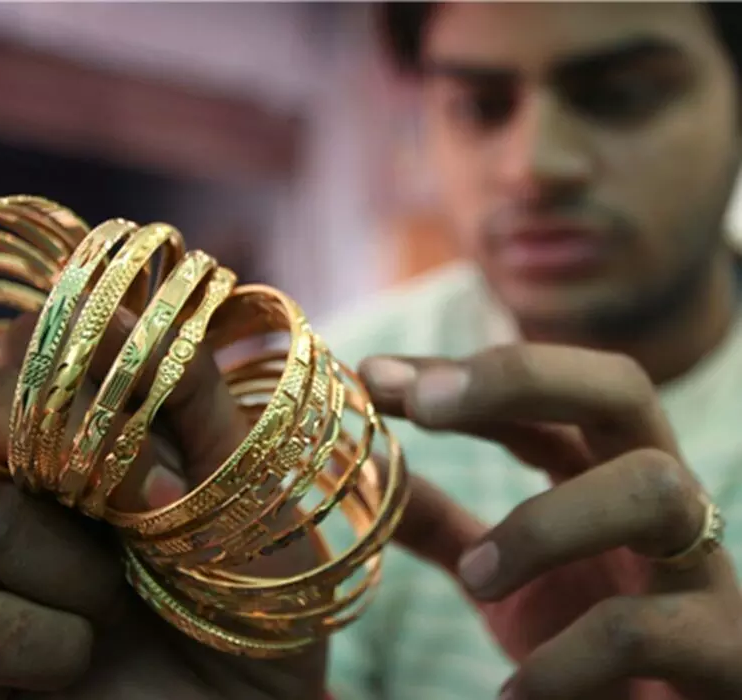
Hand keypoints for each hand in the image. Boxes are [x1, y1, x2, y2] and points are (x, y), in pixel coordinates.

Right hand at [0, 313, 325, 699]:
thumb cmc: (251, 599)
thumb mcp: (252, 492)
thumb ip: (200, 405)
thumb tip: (136, 314)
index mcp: (86, 434)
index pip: (42, 341)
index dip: (93, 364)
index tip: (168, 435)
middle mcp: (20, 483)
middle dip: (86, 461)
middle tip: (159, 516)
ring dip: (82, 574)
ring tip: (123, 607)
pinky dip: (47, 646)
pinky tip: (84, 659)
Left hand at [362, 345, 741, 699]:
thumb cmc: (590, 654)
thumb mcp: (503, 577)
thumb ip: (443, 527)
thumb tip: (373, 477)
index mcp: (604, 478)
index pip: (542, 393)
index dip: (461, 374)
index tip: (374, 373)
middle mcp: (661, 503)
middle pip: (619, 389)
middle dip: (519, 377)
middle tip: (424, 403)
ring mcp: (703, 569)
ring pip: (654, 489)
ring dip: (545, 524)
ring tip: (476, 579)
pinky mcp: (723, 651)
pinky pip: (651, 629)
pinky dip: (569, 657)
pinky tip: (515, 691)